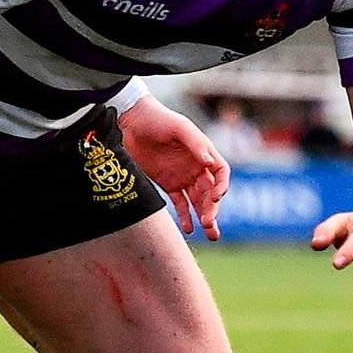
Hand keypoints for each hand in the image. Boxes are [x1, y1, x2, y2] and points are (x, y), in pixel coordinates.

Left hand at [120, 100, 228, 240]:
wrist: (130, 121)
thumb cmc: (158, 119)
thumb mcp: (179, 127)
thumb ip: (195, 143)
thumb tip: (208, 162)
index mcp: (204, 153)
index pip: (221, 173)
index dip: (222, 186)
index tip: (216, 198)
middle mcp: (196, 167)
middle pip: (210, 192)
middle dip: (212, 208)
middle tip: (209, 223)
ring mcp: (182, 177)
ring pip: (198, 201)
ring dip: (205, 216)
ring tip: (210, 233)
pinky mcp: (168, 184)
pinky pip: (180, 204)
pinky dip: (186, 217)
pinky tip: (189, 229)